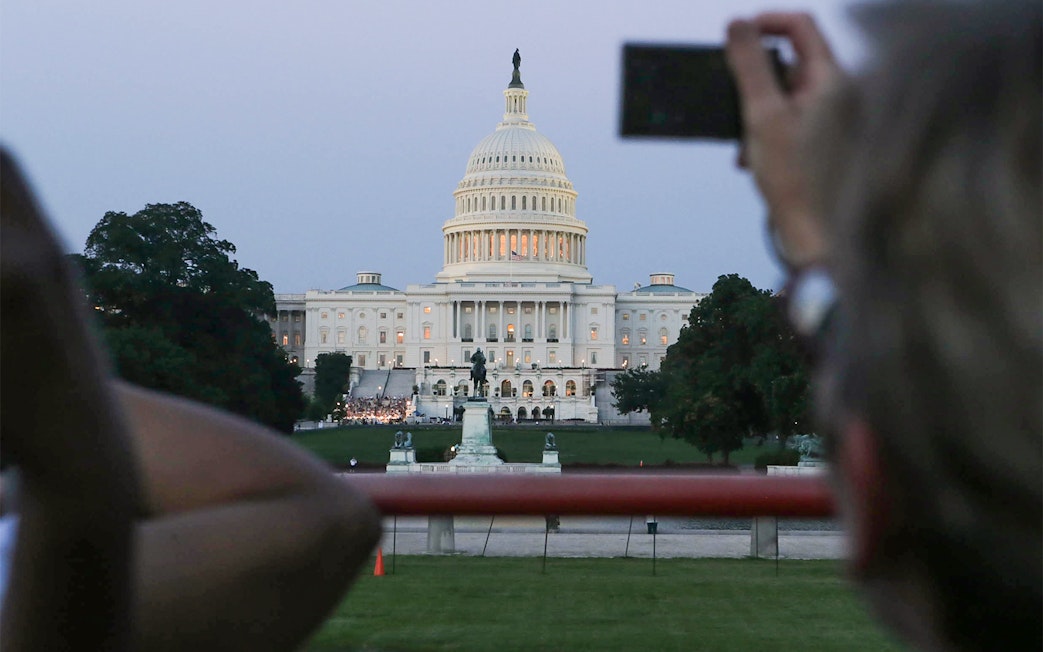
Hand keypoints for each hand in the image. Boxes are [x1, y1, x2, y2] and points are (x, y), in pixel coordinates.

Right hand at [726, 12, 840, 268]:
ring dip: (756, 113)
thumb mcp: (762, 116)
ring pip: (785, 96)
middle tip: (733, 104)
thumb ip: (749, 66)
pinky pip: (790, 121)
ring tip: (743, 143)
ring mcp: (833, 119)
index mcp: (832, 80)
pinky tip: (752, 159)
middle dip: (753, 83)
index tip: (734, 37)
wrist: (816, 235)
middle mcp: (839, 94)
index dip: (764, 23)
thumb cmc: (796, 180)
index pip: (800, 25)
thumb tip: (736, 25)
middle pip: (789, 63)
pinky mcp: (824, 142)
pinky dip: (767, 133)